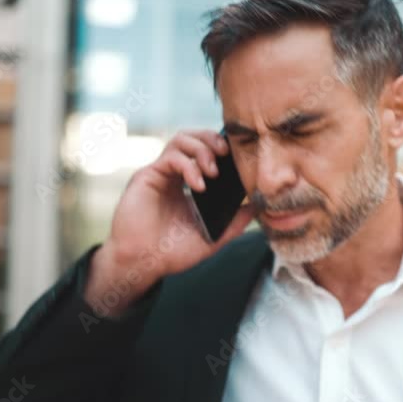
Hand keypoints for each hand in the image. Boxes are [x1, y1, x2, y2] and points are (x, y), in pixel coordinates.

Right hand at [84, 130, 254, 314]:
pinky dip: (188, 166)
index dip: (222, 148)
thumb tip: (260, 206)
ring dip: (202, 149)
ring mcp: (160, 173)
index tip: (239, 158)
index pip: (207, 152)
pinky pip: (170, 157)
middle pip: (194, 138)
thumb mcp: (214, 237)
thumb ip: (236, 221)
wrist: (143, 264)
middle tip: (227, 154)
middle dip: (213, 139)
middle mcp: (174, 174)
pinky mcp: (147, 176)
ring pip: (181, 140)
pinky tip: (198, 186)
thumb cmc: (172, 252)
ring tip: (213, 171)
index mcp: (189, 183)